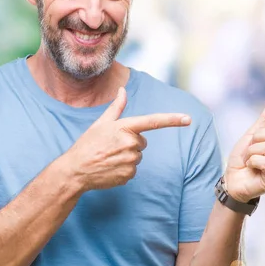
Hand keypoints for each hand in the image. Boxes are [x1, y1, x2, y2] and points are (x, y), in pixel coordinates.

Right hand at [62, 87, 191, 190]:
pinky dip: (124, 169)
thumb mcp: (101, 123)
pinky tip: (110, 167)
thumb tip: (123, 90)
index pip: (153, 121)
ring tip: (110, 157)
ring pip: (138, 156)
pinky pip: (134, 170)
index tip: (188, 119)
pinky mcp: (129, 174)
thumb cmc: (87, 144)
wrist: (76, 170)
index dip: (173, 120)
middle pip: (143, 142)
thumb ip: (116, 107)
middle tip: (112, 146)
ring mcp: (131, 160)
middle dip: (131, 143)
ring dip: (127, 156)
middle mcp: (131, 143)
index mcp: (125, 127)